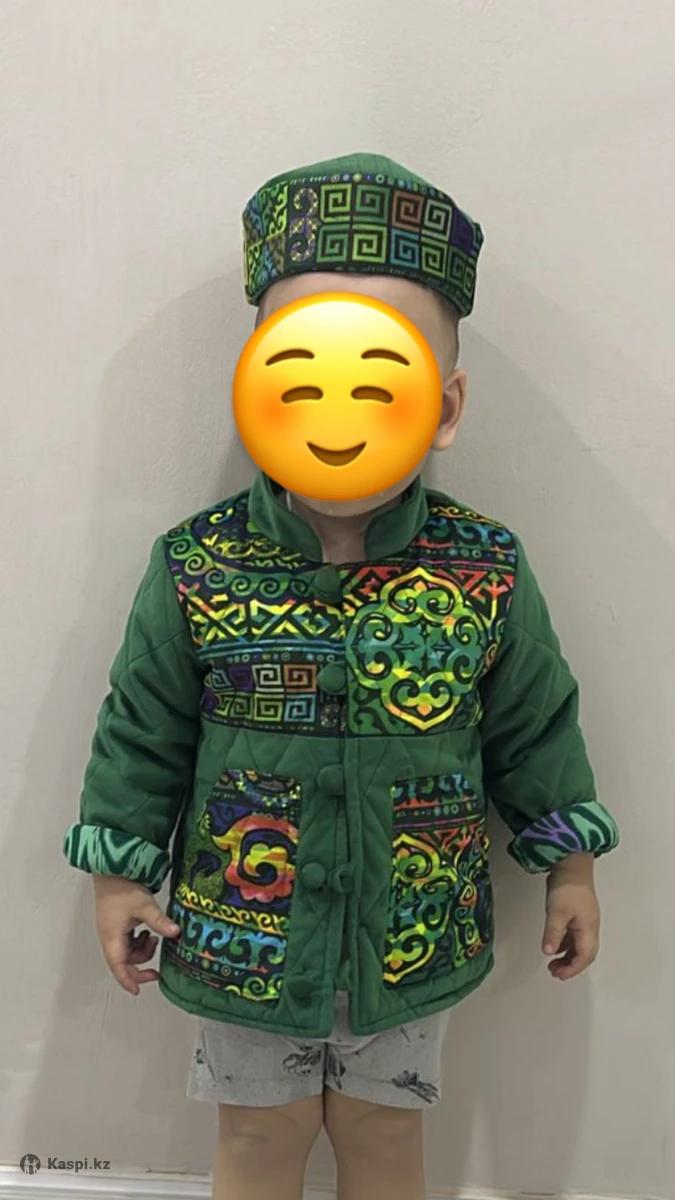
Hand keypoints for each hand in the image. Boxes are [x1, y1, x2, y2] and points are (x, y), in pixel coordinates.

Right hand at [91, 874, 180, 994]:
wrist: (111, 868)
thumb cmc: (122, 887)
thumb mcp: (144, 905)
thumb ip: (160, 921)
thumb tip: (176, 933)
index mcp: (112, 937)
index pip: (118, 967)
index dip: (128, 980)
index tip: (138, 991)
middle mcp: (109, 936)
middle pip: (123, 961)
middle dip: (141, 964)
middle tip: (157, 968)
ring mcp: (111, 930)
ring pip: (126, 951)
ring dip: (141, 950)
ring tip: (153, 938)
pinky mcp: (116, 922)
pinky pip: (127, 941)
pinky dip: (138, 941)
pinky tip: (147, 931)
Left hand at [542, 853, 599, 980]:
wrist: (572, 864)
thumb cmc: (568, 887)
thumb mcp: (557, 912)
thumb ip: (553, 933)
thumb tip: (549, 952)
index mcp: (588, 929)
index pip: (584, 956)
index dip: (573, 969)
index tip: (559, 975)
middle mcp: (590, 927)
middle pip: (585, 953)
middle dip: (571, 966)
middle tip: (555, 972)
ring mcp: (585, 920)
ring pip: (579, 945)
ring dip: (567, 956)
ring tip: (552, 963)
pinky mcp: (578, 913)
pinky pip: (574, 936)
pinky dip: (565, 944)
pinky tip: (555, 945)